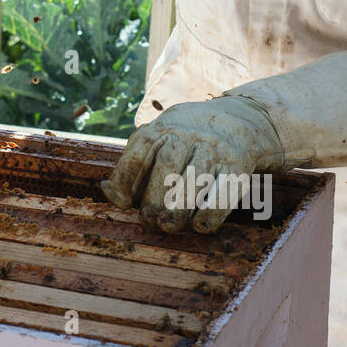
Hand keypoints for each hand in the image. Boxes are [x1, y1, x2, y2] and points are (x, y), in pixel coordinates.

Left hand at [100, 96, 286, 233]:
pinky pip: (224, 192)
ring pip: (195, 179)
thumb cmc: (185, 140)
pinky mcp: (238, 165)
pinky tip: (199, 225)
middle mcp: (189, 134)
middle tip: (150, 220)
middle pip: (167, 165)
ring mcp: (215, 149)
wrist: (238, 120)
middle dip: (154, 200)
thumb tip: (108, 193)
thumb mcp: (158, 139)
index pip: (139, 150)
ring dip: (178, 210)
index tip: (124, 202)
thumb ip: (133, 164)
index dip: (127, 179)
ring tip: (169, 225)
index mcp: (163, 127)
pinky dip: (210, 214)